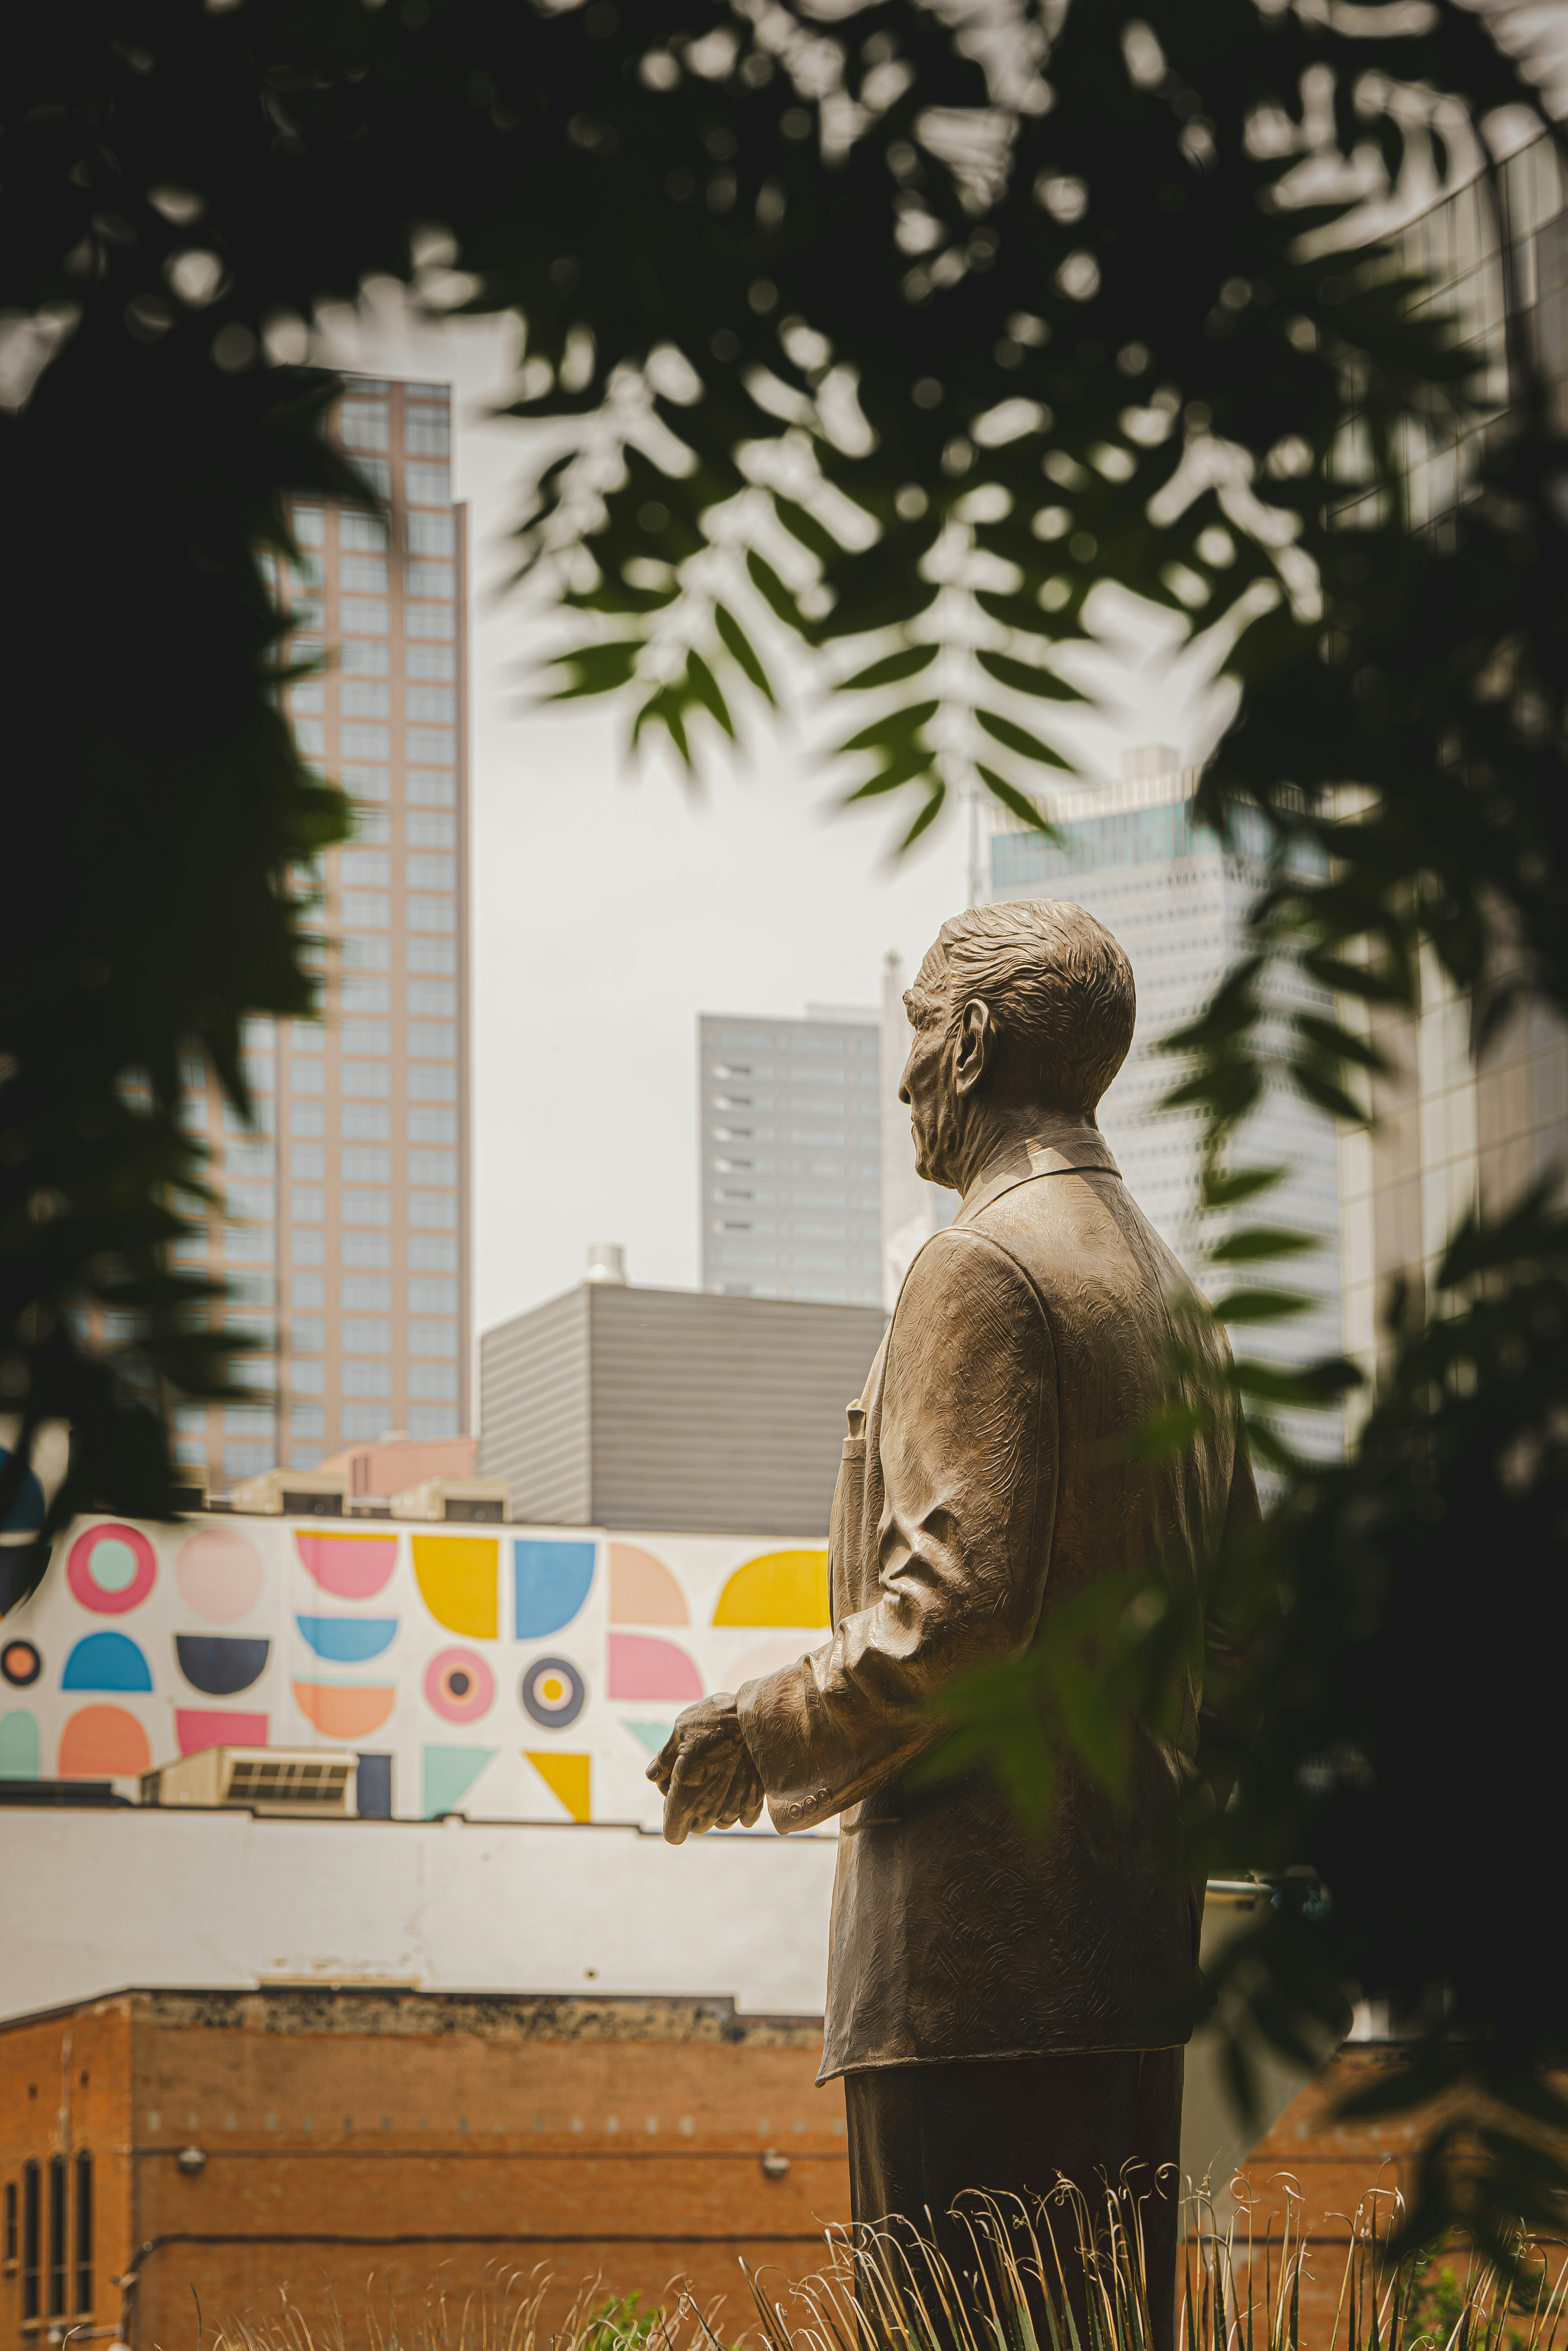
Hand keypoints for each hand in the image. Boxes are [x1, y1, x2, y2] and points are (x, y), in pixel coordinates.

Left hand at [647, 1694, 764, 1844]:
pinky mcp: (755, 1800)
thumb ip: (664, 1760)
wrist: (756, 1716)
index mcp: (685, 1796)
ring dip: (715, 1808)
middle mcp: (710, 1809)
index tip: (674, 1798)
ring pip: (720, 1822)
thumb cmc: (713, 1722)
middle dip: (692, 1810)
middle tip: (693, 1779)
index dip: (670, 1820)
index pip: (674, 1833)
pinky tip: (737, 1782)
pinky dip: (738, 1805)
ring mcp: (735, 1806)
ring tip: (716, 1779)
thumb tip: (653, 1775)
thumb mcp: (680, 1732)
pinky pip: (744, 1817)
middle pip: (697, 1827)